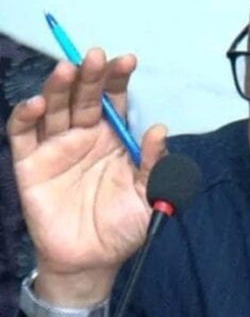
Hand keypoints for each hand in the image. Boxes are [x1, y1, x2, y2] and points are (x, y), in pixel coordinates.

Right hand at [7, 49, 166, 305]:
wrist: (92, 261)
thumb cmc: (122, 226)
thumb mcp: (147, 196)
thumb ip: (153, 164)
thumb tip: (160, 129)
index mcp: (113, 139)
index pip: (114, 101)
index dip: (118, 80)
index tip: (127, 60)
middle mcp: (84, 136)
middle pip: (85, 98)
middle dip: (90, 76)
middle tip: (96, 56)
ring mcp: (56, 148)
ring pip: (55, 109)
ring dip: (59, 87)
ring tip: (68, 70)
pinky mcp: (30, 164)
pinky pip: (23, 135)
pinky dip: (26, 117)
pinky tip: (38, 104)